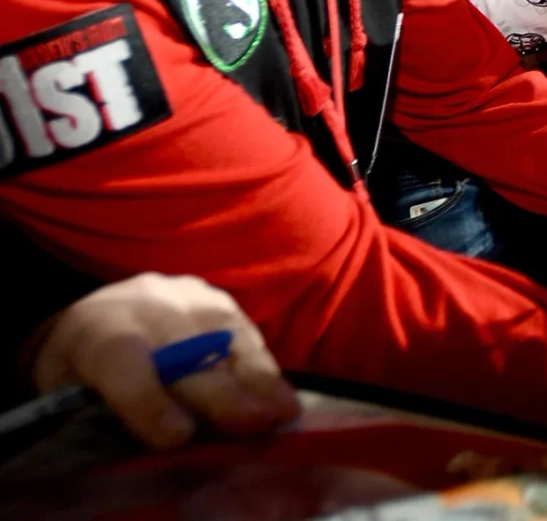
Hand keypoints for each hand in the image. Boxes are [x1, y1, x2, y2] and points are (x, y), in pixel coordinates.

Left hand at [33, 274, 299, 448]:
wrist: (97, 314)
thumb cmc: (80, 370)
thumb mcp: (71, 393)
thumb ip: (104, 413)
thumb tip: (158, 444)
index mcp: (94, 330)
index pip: (120, 358)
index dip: (148, 400)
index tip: (178, 437)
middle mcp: (144, 303)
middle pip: (187, 347)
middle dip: (222, 389)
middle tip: (256, 422)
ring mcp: (185, 294)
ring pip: (226, 334)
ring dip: (258, 376)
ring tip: (283, 410)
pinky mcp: (216, 296)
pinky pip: (245, 329)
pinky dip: (263, 364)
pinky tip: (279, 391)